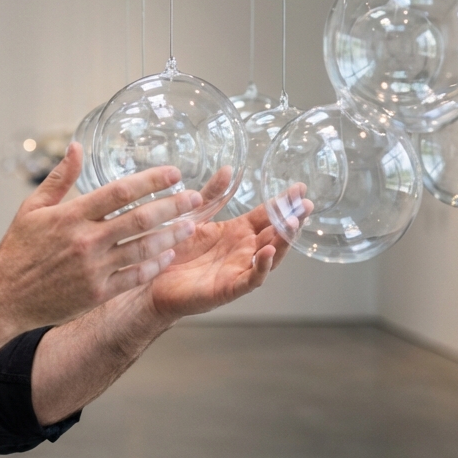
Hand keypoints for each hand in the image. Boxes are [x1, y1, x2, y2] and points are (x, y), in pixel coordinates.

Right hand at [0, 144, 204, 331]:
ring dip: (171, 236)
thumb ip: (60, 178)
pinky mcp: (97, 293)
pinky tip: (168, 256)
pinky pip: (134, 276)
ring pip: (143, 248)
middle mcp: (85, 240)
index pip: (120, 191)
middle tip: (195, 198)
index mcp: (71, 215)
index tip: (174, 174)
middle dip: (172, 206)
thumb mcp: (32, 208)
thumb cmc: (19, 250)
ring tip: (190, 226)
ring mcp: (93, 268)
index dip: (151, 180)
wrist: (6, 297)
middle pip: (139, 218)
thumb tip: (77, 146)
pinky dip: (154, 266)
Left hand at [133, 183, 312, 324]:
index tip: (300, 188)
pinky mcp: (228, 289)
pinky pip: (251, 279)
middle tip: (305, 205)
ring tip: (293, 224)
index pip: (267, 215)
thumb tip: (228, 169)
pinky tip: (267, 253)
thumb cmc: (175, 252)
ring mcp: (238, 270)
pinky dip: (261, 267)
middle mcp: (243, 250)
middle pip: (275, 234)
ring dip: (283, 242)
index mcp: (238, 232)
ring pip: (270, 256)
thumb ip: (212, 195)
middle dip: (292, 220)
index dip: (283, 203)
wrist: (152, 282)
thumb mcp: (195, 217)